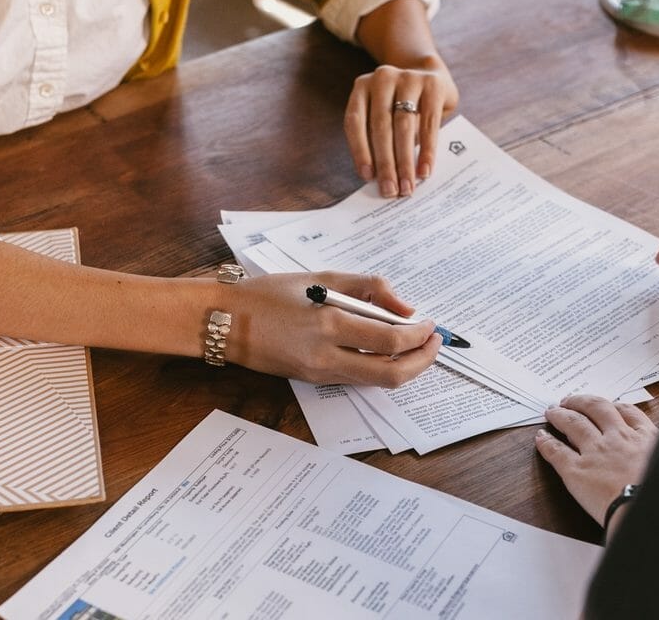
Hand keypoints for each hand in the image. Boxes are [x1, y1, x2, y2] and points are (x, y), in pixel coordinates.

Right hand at [228, 272, 441, 387]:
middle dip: (422, 361)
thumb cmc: (269, 293)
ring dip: (404, 366)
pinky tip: (384, 349)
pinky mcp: (312, 380)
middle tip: (433, 343)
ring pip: (377, 381)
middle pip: (392, 374)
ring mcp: (319, 373)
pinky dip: (379, 366)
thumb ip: (369, 288)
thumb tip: (406, 307)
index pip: (391, 340)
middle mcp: (326, 355)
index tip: (430, 324)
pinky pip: (357, 378)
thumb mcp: (322, 277)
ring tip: (414, 345)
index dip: (419, 335)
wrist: (224, 320)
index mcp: (329, 322)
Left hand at [344, 58, 458, 197]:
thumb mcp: (385, 115)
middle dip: (385, 163)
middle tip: (390, 190)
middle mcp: (382, 78)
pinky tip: (425, 170)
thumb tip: (378, 177)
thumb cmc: (402, 105)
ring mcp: (408, 78)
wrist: (432, 75)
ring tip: (407, 186)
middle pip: (380, 126)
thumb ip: (379, 138)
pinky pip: (429, 123)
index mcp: (362, 86)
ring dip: (405, 160)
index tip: (367, 177)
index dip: (359, 150)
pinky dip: (427, 150)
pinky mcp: (432, 84)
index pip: (355, 122)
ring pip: (403, 125)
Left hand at [534, 395, 658, 526]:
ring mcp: (596, 452)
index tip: (609, 406)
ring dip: (560, 414)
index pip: (628, 412)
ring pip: (573, 423)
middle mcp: (618, 438)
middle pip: (596, 408)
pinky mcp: (577, 470)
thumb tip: (657, 462)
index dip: (614, 406)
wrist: (650, 512)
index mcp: (645, 438)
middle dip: (581, 401)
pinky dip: (546, 442)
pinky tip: (541, 438)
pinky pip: (556, 451)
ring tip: (552, 412)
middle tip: (570, 400)